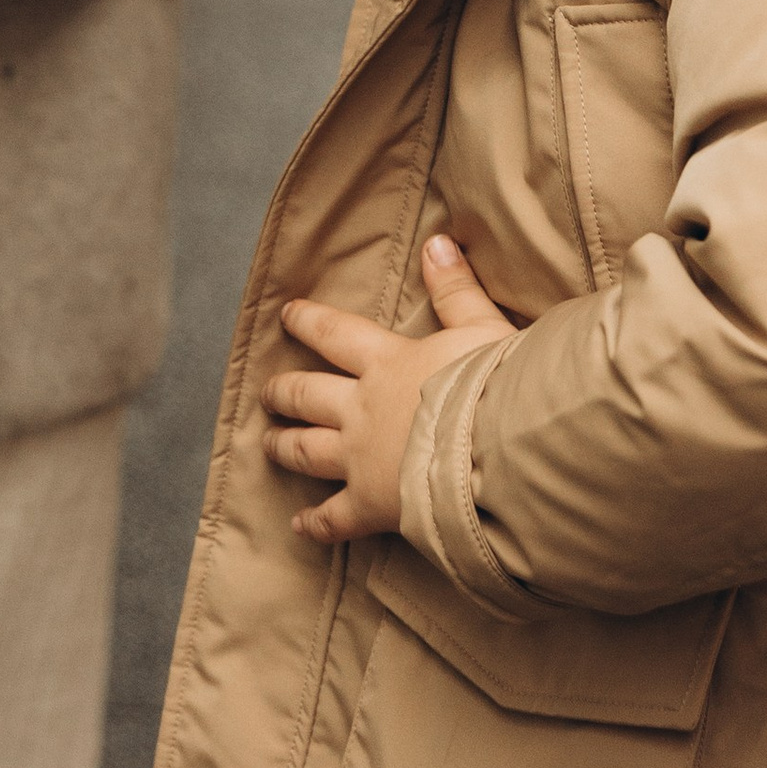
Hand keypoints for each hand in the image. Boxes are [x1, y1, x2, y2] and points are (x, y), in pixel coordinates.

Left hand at [263, 234, 515, 544]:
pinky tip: (299, 525)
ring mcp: (361, 459)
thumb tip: (436, 242)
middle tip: (267, 393)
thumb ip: (456, 288)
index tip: (286, 314)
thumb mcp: (481, 327)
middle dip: (284, 392)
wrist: (499, 452)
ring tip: (268, 444)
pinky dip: (314, 523)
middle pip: (308, 395)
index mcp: (387, 362)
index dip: (308, 321)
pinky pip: (334, 518)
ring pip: (307, 450)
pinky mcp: (371, 506)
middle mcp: (363, 408)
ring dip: (284, 446)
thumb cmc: (497, 387)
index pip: (335, 333)